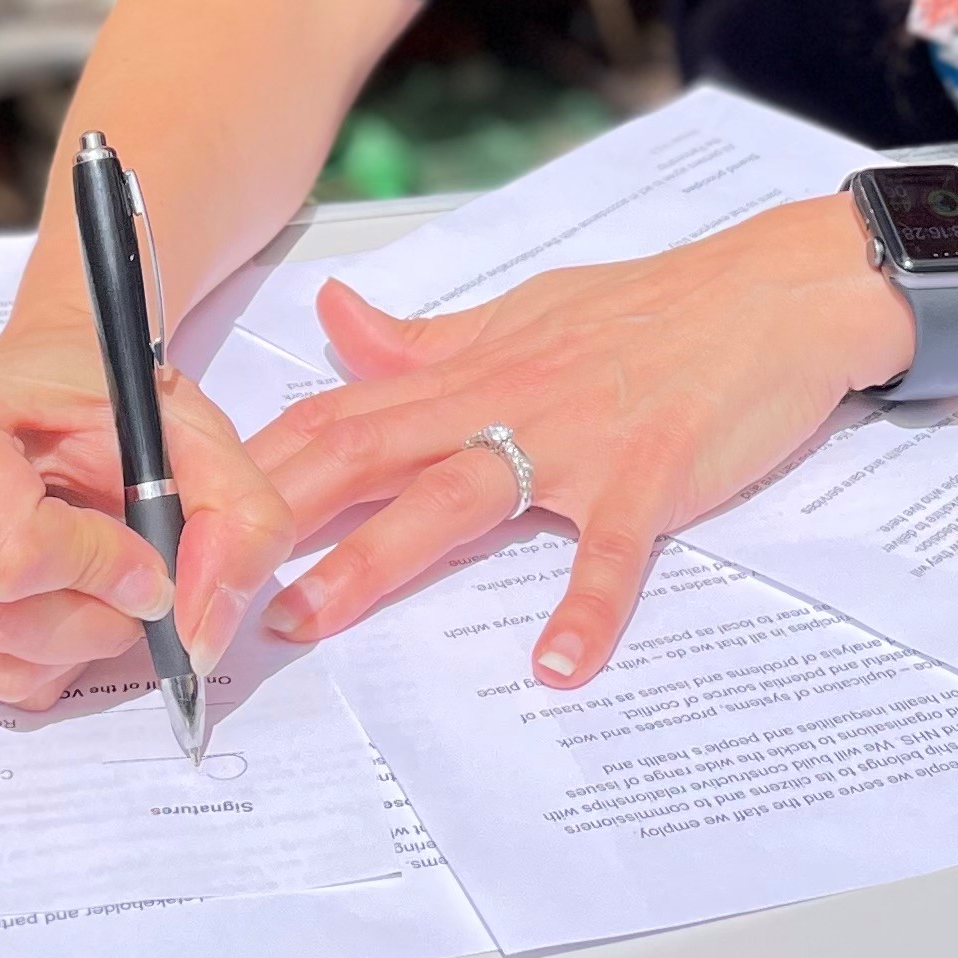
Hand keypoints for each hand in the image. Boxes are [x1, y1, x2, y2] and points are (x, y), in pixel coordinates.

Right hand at [0, 315, 295, 707]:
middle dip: (97, 619)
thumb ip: (236, 526)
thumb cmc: (107, 400)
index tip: (146, 552)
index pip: (13, 554)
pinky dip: (44, 657)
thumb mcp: (199, 436)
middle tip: (136, 577)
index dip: (102, 571)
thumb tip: (196, 637)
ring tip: (102, 579)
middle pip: (2, 620)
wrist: (47, 389)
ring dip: (76, 643)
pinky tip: (61, 595)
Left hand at [254, 201, 909, 688]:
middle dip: (274, 524)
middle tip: (202, 591)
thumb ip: (425, 339)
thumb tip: (335, 323)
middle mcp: (501, 401)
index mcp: (466, 370)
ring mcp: (573, 441)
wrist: (775, 290)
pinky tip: (555, 666)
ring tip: (307, 621)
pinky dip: (583, 608)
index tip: (183, 521)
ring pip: (452, 497)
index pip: (333, 415)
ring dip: (373, 561)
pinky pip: (608, 551)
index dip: (251, 469)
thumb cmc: (653, 309)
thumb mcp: (524, 311)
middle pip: (361, 454)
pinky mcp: (648, 476)